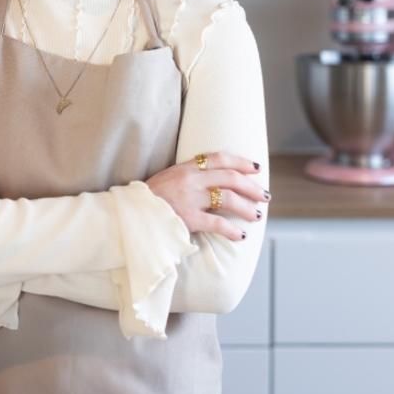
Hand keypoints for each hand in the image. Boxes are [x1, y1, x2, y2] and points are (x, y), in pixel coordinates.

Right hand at [145, 151, 265, 240]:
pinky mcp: (187, 218)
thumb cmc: (148, 199)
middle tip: (265, 195)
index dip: (241, 162)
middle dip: (252, 187)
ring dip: (247, 208)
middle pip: (230, 178)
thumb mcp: (167, 178)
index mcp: (186, 167)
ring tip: (257, 215)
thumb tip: (211, 181)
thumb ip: (188, 177)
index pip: (219, 158)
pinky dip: (232, 230)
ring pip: (228, 199)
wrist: (128, 214)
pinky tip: (241, 235)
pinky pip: (217, 223)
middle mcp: (190, 179)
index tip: (255, 168)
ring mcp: (189, 198)